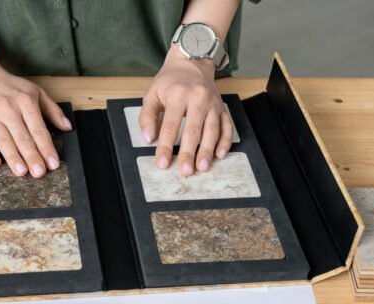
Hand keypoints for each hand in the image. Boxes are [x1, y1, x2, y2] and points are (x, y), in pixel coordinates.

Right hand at [0, 63, 71, 177]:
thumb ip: (52, 110)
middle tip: (39, 173)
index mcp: (26, 102)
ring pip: (4, 140)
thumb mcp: (35, 92)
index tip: (53, 164)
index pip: (39, 130)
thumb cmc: (9, 87)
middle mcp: (9, 109)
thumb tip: (67, 127)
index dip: (46, 148)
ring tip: (22, 172)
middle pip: (23, 137)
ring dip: (13, 157)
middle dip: (32, 156)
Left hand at [139, 48, 232, 175]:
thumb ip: (147, 117)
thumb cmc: (169, 81)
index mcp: (178, 95)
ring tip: (202, 167)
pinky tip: (220, 155)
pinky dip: (225, 141)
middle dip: (189, 153)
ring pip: (212, 130)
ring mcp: (213, 103)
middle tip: (185, 171)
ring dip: (207, 151)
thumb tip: (148, 139)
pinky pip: (227, 126)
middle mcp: (198, 98)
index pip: (170, 126)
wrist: (192, 62)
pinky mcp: (222, 107)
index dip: (165, 147)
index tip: (162, 163)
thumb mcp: (152, 94)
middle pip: (193, 130)